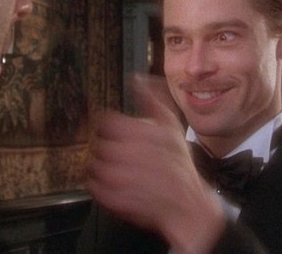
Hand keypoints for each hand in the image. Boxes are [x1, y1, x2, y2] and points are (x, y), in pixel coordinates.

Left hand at [86, 74, 225, 253]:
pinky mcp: (113, 198)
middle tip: (121, 154)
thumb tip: (138, 78)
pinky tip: (117, 184)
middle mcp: (124, 154)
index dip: (109, 127)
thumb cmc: (179, 164)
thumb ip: (151, 99)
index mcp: (136, 132)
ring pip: (93, 165)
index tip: (115, 133)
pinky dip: (101, 186)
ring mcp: (117, 177)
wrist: (188, 204)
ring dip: (103, 167)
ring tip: (120, 170)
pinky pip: (94, 187)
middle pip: (98, 144)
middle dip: (108, 148)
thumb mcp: (170, 125)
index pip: (105, 122)